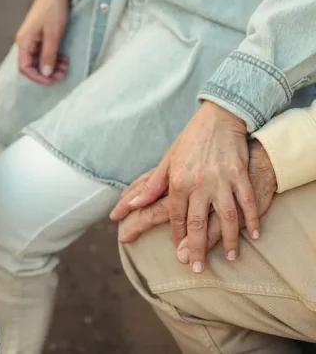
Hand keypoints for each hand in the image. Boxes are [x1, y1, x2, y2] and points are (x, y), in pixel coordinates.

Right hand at [16, 0, 69, 84]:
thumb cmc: (53, 9)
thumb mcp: (53, 34)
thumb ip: (49, 55)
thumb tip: (46, 73)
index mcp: (24, 41)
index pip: (24, 67)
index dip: (37, 77)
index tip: (50, 81)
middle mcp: (25, 42)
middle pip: (32, 66)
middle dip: (47, 72)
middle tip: (62, 74)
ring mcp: (33, 40)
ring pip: (39, 61)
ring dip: (52, 66)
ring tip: (65, 67)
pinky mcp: (40, 38)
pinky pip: (44, 53)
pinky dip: (53, 58)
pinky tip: (63, 59)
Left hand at [111, 101, 257, 272]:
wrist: (220, 118)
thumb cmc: (190, 140)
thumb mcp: (167, 161)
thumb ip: (152, 185)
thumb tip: (133, 203)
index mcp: (178, 181)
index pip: (174, 215)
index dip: (176, 234)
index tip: (178, 249)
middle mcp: (198, 183)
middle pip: (197, 222)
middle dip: (196, 247)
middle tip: (196, 267)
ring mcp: (221, 180)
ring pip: (225, 217)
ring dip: (228, 239)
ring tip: (230, 257)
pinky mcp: (240, 176)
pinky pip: (245, 202)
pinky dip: (250, 220)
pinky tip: (253, 235)